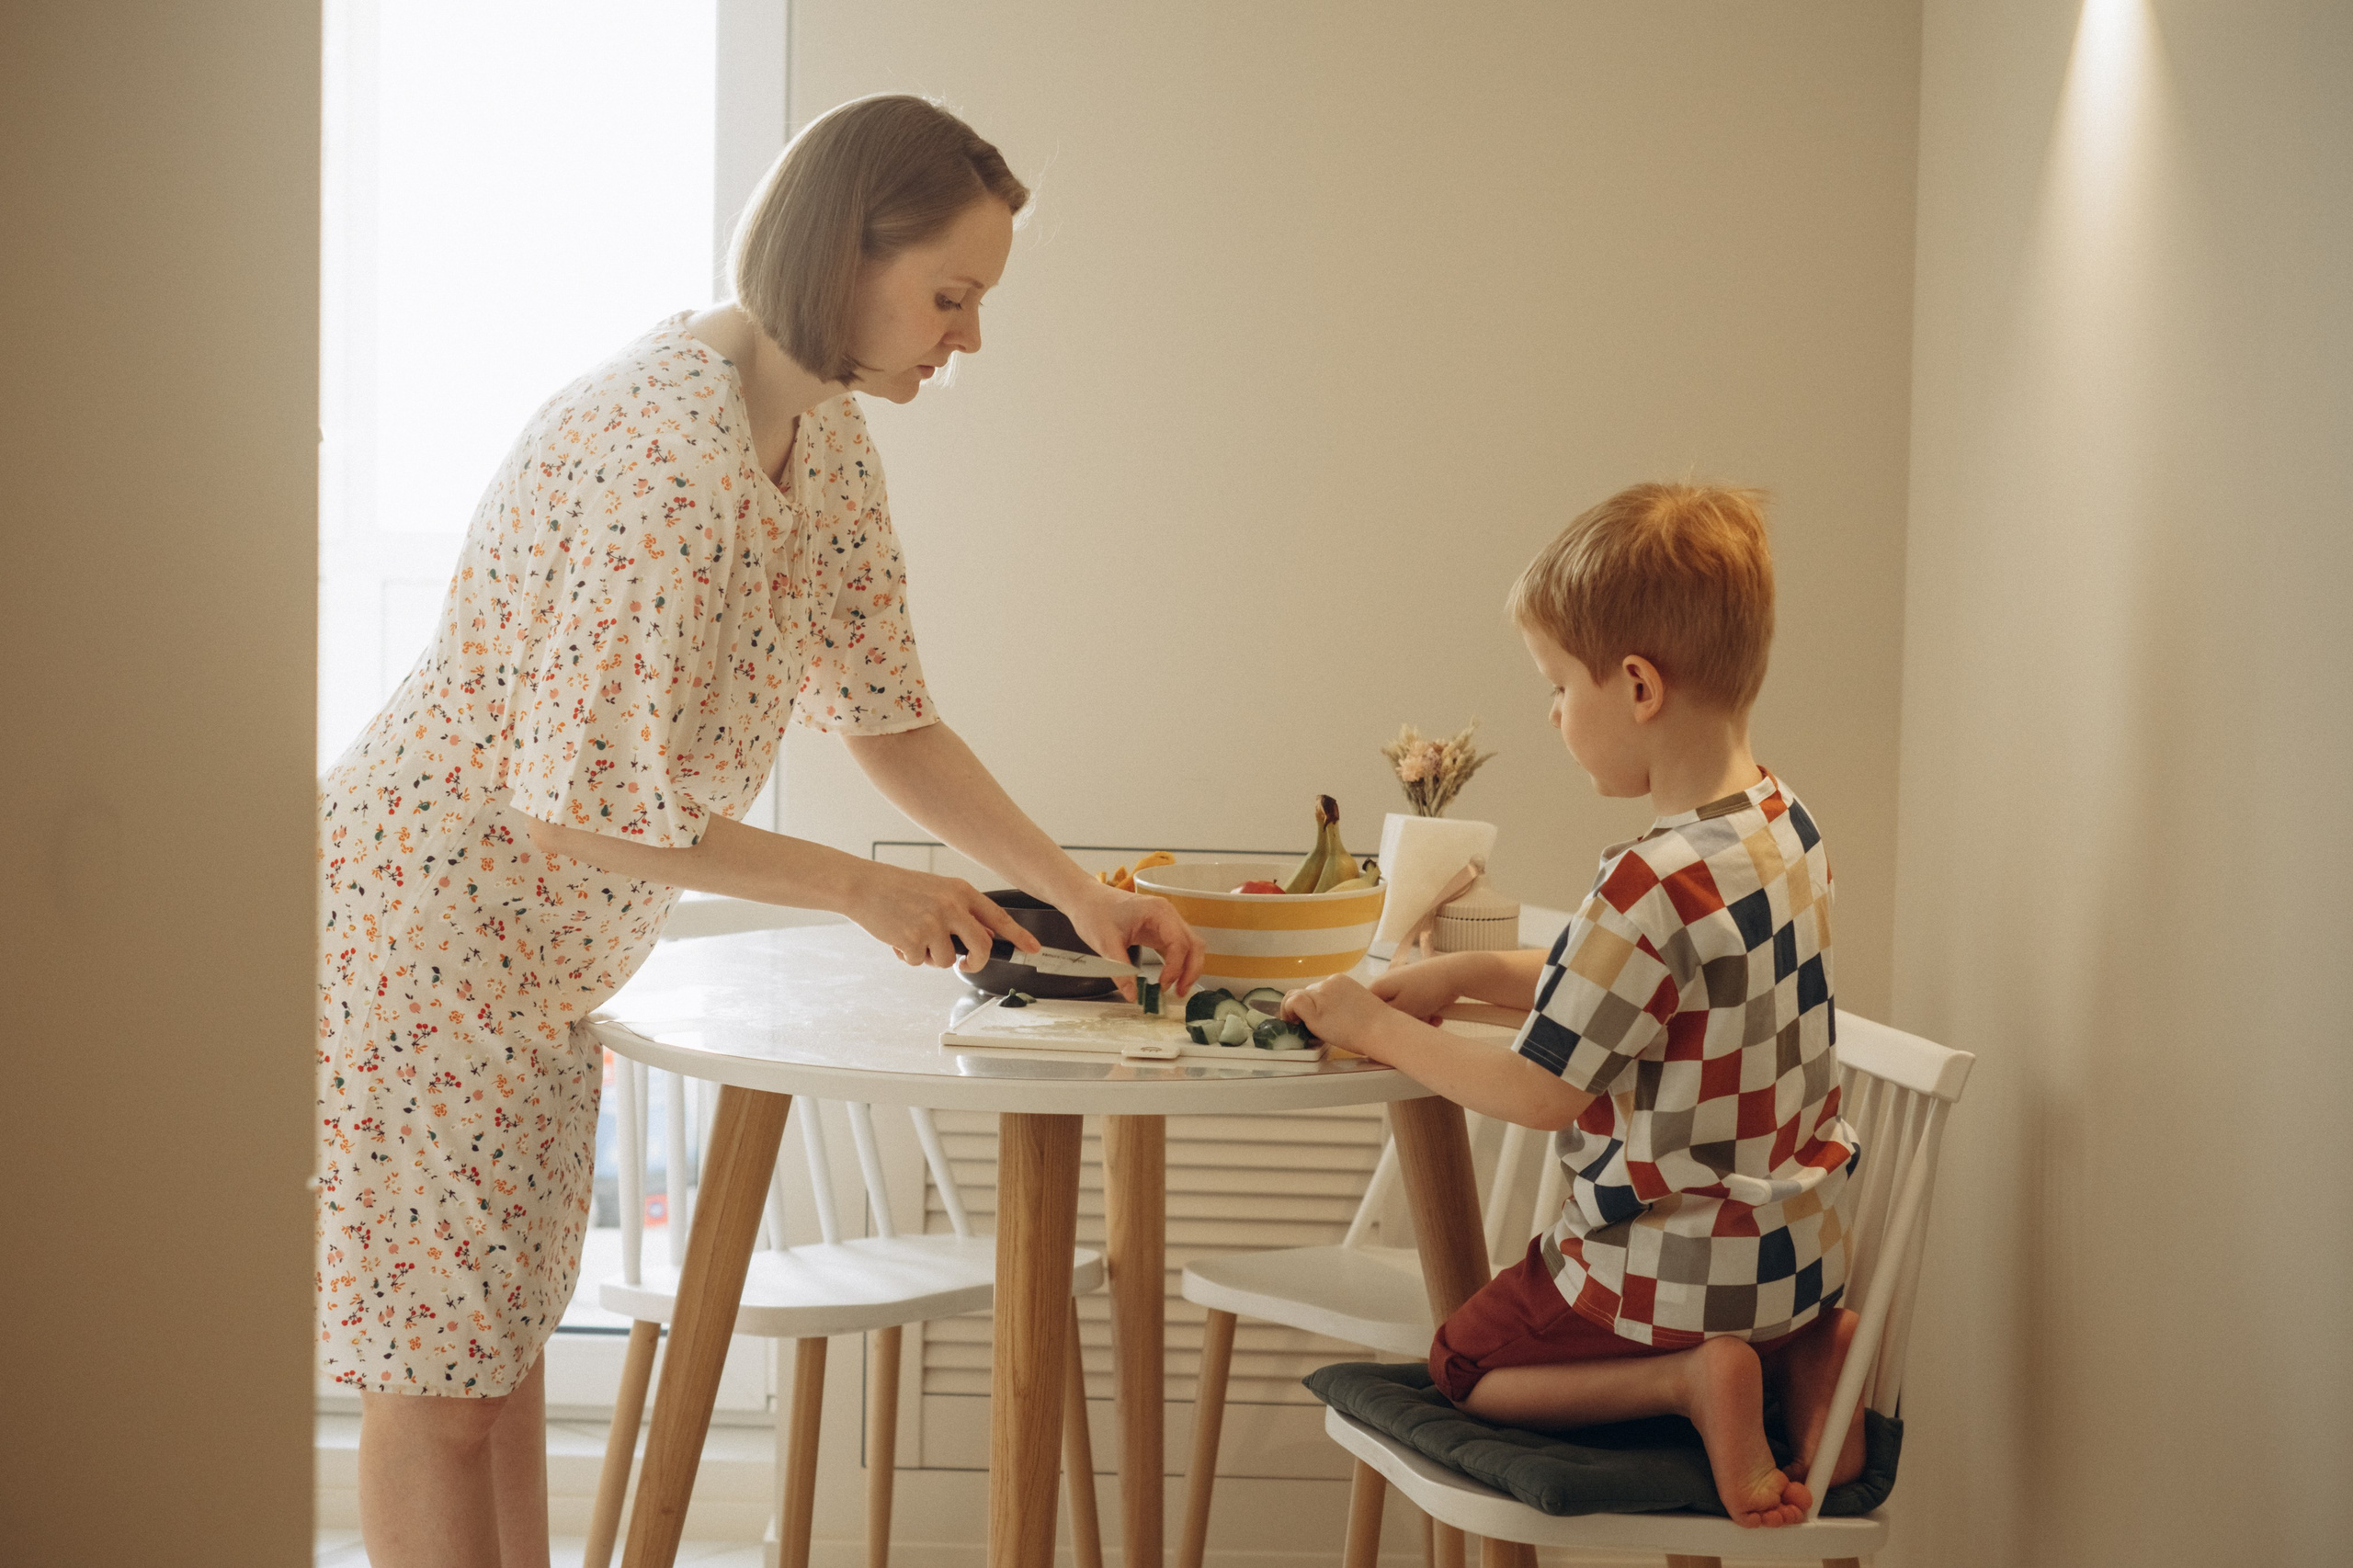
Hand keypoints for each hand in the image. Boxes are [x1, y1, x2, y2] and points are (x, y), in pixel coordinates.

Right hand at [848, 862, 1039, 971]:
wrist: (863, 885)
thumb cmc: (899, 889)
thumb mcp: (938, 892)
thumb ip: (961, 912)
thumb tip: (984, 937)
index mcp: (961, 891)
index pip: (998, 916)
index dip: (1018, 935)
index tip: (1032, 948)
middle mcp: (951, 906)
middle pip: (981, 947)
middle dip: (974, 962)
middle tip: (963, 964)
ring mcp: (933, 923)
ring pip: (946, 960)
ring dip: (930, 957)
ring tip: (913, 937)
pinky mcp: (913, 939)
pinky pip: (919, 962)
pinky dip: (907, 956)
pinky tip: (897, 937)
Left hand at [1060, 882, 1204, 999]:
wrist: (1085, 899)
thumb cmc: (1094, 912)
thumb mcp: (1105, 943)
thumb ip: (1120, 970)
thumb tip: (1132, 995)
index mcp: (1158, 911)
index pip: (1179, 942)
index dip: (1175, 967)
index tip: (1163, 985)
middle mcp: (1167, 915)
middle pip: (1193, 944)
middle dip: (1190, 970)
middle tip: (1179, 992)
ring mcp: (1165, 922)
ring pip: (1190, 946)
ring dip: (1188, 968)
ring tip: (1177, 989)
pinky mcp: (1159, 930)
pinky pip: (1177, 948)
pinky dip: (1178, 964)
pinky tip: (1170, 979)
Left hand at [1282, 974, 1397, 1058]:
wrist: (1382, 1030)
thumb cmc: (1377, 1025)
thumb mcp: (1357, 1005)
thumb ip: (1341, 1004)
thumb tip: (1329, 1015)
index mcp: (1339, 981)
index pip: (1317, 989)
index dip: (1313, 1004)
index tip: (1316, 1018)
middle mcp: (1328, 983)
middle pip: (1306, 993)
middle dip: (1304, 1009)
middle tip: (1305, 1026)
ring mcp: (1321, 995)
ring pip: (1295, 996)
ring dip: (1292, 1011)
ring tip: (1296, 1026)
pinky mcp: (1316, 1010)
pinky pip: (1292, 1003)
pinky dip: (1287, 1013)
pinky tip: (1294, 1025)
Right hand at [1369, 952, 1471, 1023]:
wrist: (1455, 973)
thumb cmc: (1426, 990)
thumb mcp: (1402, 1009)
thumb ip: (1384, 1020)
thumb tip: (1374, 1028)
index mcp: (1378, 986)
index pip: (1366, 1012)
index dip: (1377, 1025)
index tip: (1390, 1034)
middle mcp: (1387, 984)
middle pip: (1388, 1014)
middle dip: (1404, 1023)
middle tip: (1417, 1024)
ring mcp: (1403, 986)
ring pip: (1404, 1013)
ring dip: (1418, 1021)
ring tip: (1431, 1020)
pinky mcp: (1417, 990)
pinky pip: (1416, 1008)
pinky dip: (1426, 1014)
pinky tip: (1437, 1017)